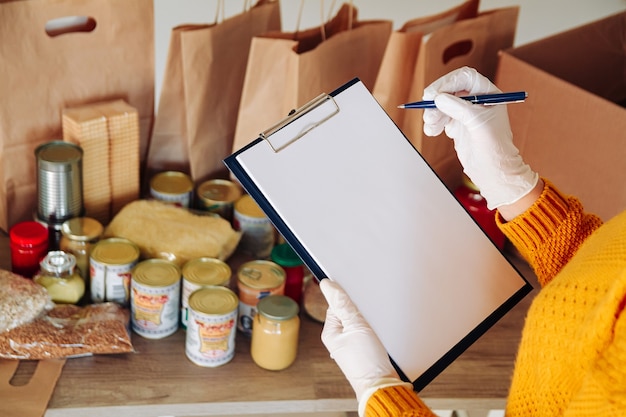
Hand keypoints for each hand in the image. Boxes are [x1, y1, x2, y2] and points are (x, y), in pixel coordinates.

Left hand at [320, 279, 408, 412]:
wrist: (381, 385)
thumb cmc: (368, 361)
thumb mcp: (356, 325)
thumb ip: (343, 304)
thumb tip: (327, 285)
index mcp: (330, 332)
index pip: (335, 305)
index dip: (348, 300)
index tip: (358, 301)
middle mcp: (336, 340)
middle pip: (346, 313)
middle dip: (358, 312)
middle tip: (366, 321)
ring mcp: (348, 346)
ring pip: (356, 323)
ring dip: (366, 322)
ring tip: (372, 332)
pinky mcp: (360, 351)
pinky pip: (363, 334)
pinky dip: (370, 332)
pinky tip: (376, 337)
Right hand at [422, 66, 537, 209]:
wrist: (493, 172)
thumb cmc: (494, 148)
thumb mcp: (477, 123)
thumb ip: (458, 108)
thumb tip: (438, 97)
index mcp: (488, 94)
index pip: (466, 78)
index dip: (448, 82)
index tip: (434, 93)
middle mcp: (477, 101)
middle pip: (450, 89)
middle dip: (437, 99)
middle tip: (427, 107)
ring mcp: (466, 113)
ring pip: (442, 104)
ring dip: (433, 112)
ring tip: (430, 125)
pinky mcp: (457, 126)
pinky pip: (440, 118)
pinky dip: (433, 123)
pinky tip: (432, 132)